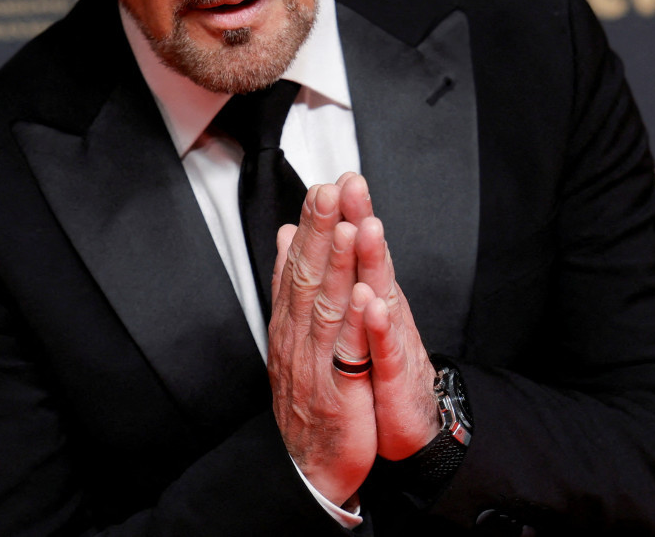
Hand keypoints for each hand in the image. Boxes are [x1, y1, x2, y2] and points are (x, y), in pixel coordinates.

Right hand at [268, 184, 376, 504]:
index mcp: (292, 324)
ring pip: (326, 309)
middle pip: (309, 278)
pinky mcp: (339, 397)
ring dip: (337, 268)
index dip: (312, 226)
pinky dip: (356, 326)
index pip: (300, 265)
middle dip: (320, 234)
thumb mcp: (297, 336)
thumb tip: (289, 234)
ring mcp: (316, 368)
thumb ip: (293, 286)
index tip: (323, 187)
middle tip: (329, 191)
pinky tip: (365, 297)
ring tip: (348, 228)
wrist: (313, 467)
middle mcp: (299, 341)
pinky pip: (349, 356)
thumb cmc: (311, 396)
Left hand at [337, 173, 440, 461]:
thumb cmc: (377, 370)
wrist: (406, 428)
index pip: (349, 250)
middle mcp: (380, 311)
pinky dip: (378, 328)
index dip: (340, 216)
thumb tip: (305, 237)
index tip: (332, 179)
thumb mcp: (351, 320)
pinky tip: (373, 304)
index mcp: (363, 298)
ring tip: (364, 227)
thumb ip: (333, 277)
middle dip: (357, 220)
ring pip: (380, 295)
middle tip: (351, 184)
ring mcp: (388, 342)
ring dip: (371, 262)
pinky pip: (384, 351)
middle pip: (368, 260)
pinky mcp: (393, 377)